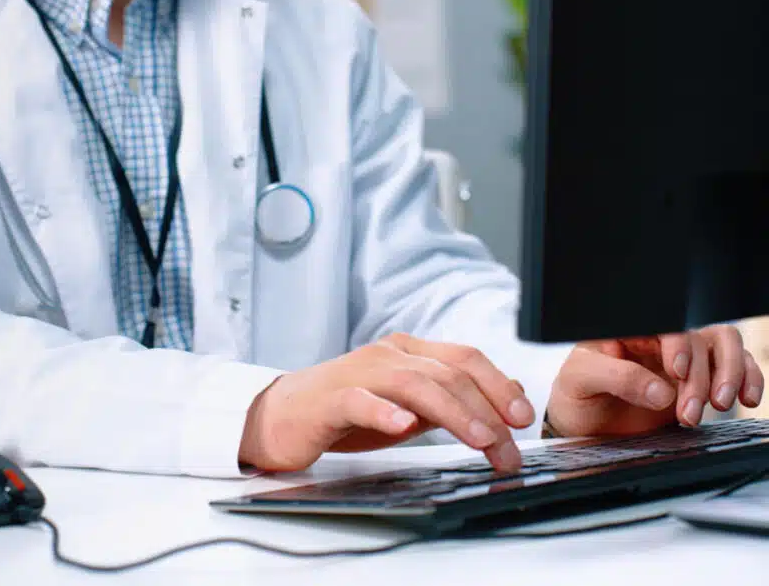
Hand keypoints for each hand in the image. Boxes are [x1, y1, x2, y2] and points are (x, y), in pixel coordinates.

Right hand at [238, 334, 535, 473]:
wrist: (279, 418)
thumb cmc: (344, 414)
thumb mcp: (408, 407)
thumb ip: (452, 399)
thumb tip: (509, 394)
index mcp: (407, 352)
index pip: (463, 358)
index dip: (498, 384)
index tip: (523, 418)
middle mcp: (386, 355)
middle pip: (446, 374)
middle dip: (486, 411)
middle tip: (507, 449)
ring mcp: (357, 373)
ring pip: (414, 384)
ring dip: (453, 412)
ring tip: (479, 439)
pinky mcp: (330, 399)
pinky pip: (360, 400)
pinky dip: (384, 412)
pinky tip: (403, 426)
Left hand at [546, 326, 764, 437]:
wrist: (584, 427)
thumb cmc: (576, 395)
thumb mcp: (580, 380)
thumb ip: (617, 378)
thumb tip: (661, 391)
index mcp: (628, 329)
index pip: (664, 324)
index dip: (677, 344)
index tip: (677, 371)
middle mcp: (658, 339)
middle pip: (698, 339)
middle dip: (700, 376)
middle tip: (689, 411)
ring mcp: (681, 359)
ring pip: (723, 347)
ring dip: (730, 375)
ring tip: (719, 404)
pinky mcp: (698, 382)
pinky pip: (735, 368)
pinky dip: (748, 379)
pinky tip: (746, 399)